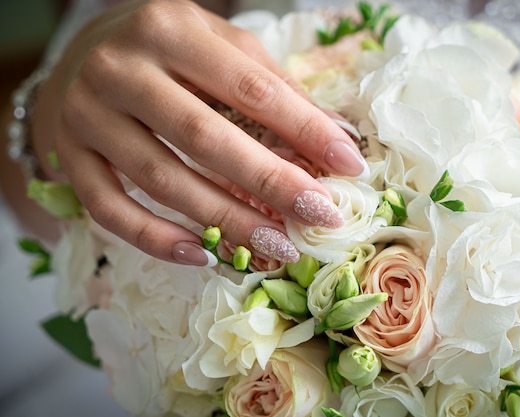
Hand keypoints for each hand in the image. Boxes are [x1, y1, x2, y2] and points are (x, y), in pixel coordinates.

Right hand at [32, 0, 367, 265]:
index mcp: (169, 30)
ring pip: (161, 180)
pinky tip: (202, 255)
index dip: (304, 129)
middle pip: (205, 138)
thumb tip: (334, 137)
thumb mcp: (219, 47)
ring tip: (275, 247)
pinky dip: (156, 240)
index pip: (250, 88)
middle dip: (270, 184)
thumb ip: (272, 86)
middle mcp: (120, 69)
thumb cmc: (167, 52)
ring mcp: (86, 115)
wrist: (81, 55)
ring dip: (224, 221)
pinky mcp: (69, 157)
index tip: (348, 163)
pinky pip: (110, 210)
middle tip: (318, 218)